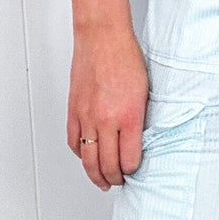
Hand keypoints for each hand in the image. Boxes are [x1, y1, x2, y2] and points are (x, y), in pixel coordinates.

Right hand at [67, 22, 149, 188]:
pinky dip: (80, 154)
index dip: (132, 170)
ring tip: (102, 180)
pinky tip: (86, 157)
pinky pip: (74, 141)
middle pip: (107, 164)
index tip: (135, 171)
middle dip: (115, 178)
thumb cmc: (126, 58)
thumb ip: (139, 120)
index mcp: (128, 116)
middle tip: (119, 182)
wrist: (102, 37)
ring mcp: (86, 116)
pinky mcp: (73, 110)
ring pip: (88, 159)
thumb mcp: (145, 92)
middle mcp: (105, 120)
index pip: (129, 159)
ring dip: (95, 174)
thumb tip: (137, 142)